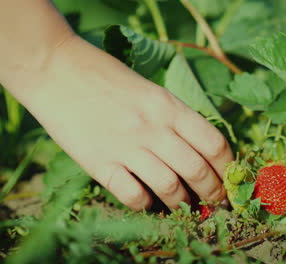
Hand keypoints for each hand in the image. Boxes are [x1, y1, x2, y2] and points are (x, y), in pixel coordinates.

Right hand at [20, 36, 233, 210]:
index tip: (229, 180)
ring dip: (182, 203)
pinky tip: (147, 202)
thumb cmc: (104, 76)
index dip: (228, 167)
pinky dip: (146, 205)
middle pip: (198, 171)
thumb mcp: (149, 89)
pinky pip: (133, 196)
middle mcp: (154, 128)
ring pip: (171, 188)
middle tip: (214, 202)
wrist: (56, 70)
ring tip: (183, 206)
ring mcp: (127, 147)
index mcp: (169, 106)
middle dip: (213, 193)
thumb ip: (173, 116)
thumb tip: (196, 147)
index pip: (214, 143)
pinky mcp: (100, 163)